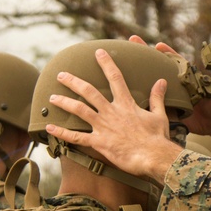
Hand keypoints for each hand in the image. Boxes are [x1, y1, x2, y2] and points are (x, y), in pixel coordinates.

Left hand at [46, 48, 182, 182]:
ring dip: (64, 102)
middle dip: (73, 81)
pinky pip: (77, 137)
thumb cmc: (157, 138)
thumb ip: (157, 97)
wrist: (153, 157)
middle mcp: (111, 112)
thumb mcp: (159, 115)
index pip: (115, 78)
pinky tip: (49, 128)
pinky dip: (62, 133)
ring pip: (79, 110)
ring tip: (52, 97)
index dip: (106, 63)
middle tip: (61, 74)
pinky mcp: (99, 142)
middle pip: (88, 91)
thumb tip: (161, 81)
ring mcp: (103, 126)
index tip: (98, 53)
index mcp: (126, 104)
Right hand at [128, 35, 210, 140]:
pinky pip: (152, 104)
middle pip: (157, 66)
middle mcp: (176, 83)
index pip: (176, 60)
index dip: (168, 52)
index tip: (158, 45)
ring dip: (136, 76)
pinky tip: (123, 96)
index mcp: (189, 76)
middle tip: (131, 41)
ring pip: (151, 84)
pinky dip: (140, 100)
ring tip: (119, 65)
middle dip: (144, 54)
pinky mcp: (167, 110)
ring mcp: (170, 96)